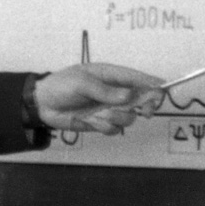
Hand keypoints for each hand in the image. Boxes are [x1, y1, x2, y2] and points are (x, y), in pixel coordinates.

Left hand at [35, 63, 163, 134]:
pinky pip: (114, 129)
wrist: (42, 104)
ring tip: (99, 114)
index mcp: (111, 75)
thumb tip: (131, 96)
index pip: (139, 79)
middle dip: (145, 106)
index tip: (162, 93)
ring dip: (117, 118)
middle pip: (142, 101)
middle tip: (145, 111)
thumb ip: (106, 91)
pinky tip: (90, 121)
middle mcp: (114, 92)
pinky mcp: (101, 122)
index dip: (154, 85)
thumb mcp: (82, 83)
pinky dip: (104, 127)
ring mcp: (108, 108)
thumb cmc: (60, 86)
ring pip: (129, 117)